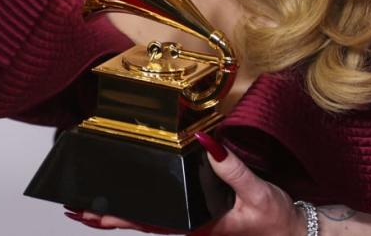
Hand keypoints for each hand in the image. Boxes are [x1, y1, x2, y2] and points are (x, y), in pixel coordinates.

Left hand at [64, 132, 304, 235]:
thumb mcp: (257, 192)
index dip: (119, 218)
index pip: (150, 222)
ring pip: (151, 221)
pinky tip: (135, 206)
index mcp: (199, 226)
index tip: (90, 213)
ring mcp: (196, 226)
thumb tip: (210, 144)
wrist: (295, 233)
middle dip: (108, 218)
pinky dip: (144, 211)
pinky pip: (166, 216)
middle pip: (143, 224)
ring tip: (92, 210)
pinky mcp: (203, 219)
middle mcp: (192, 229)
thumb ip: (233, 170)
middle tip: (75, 210)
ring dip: (122, 215)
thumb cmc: (276, 218)